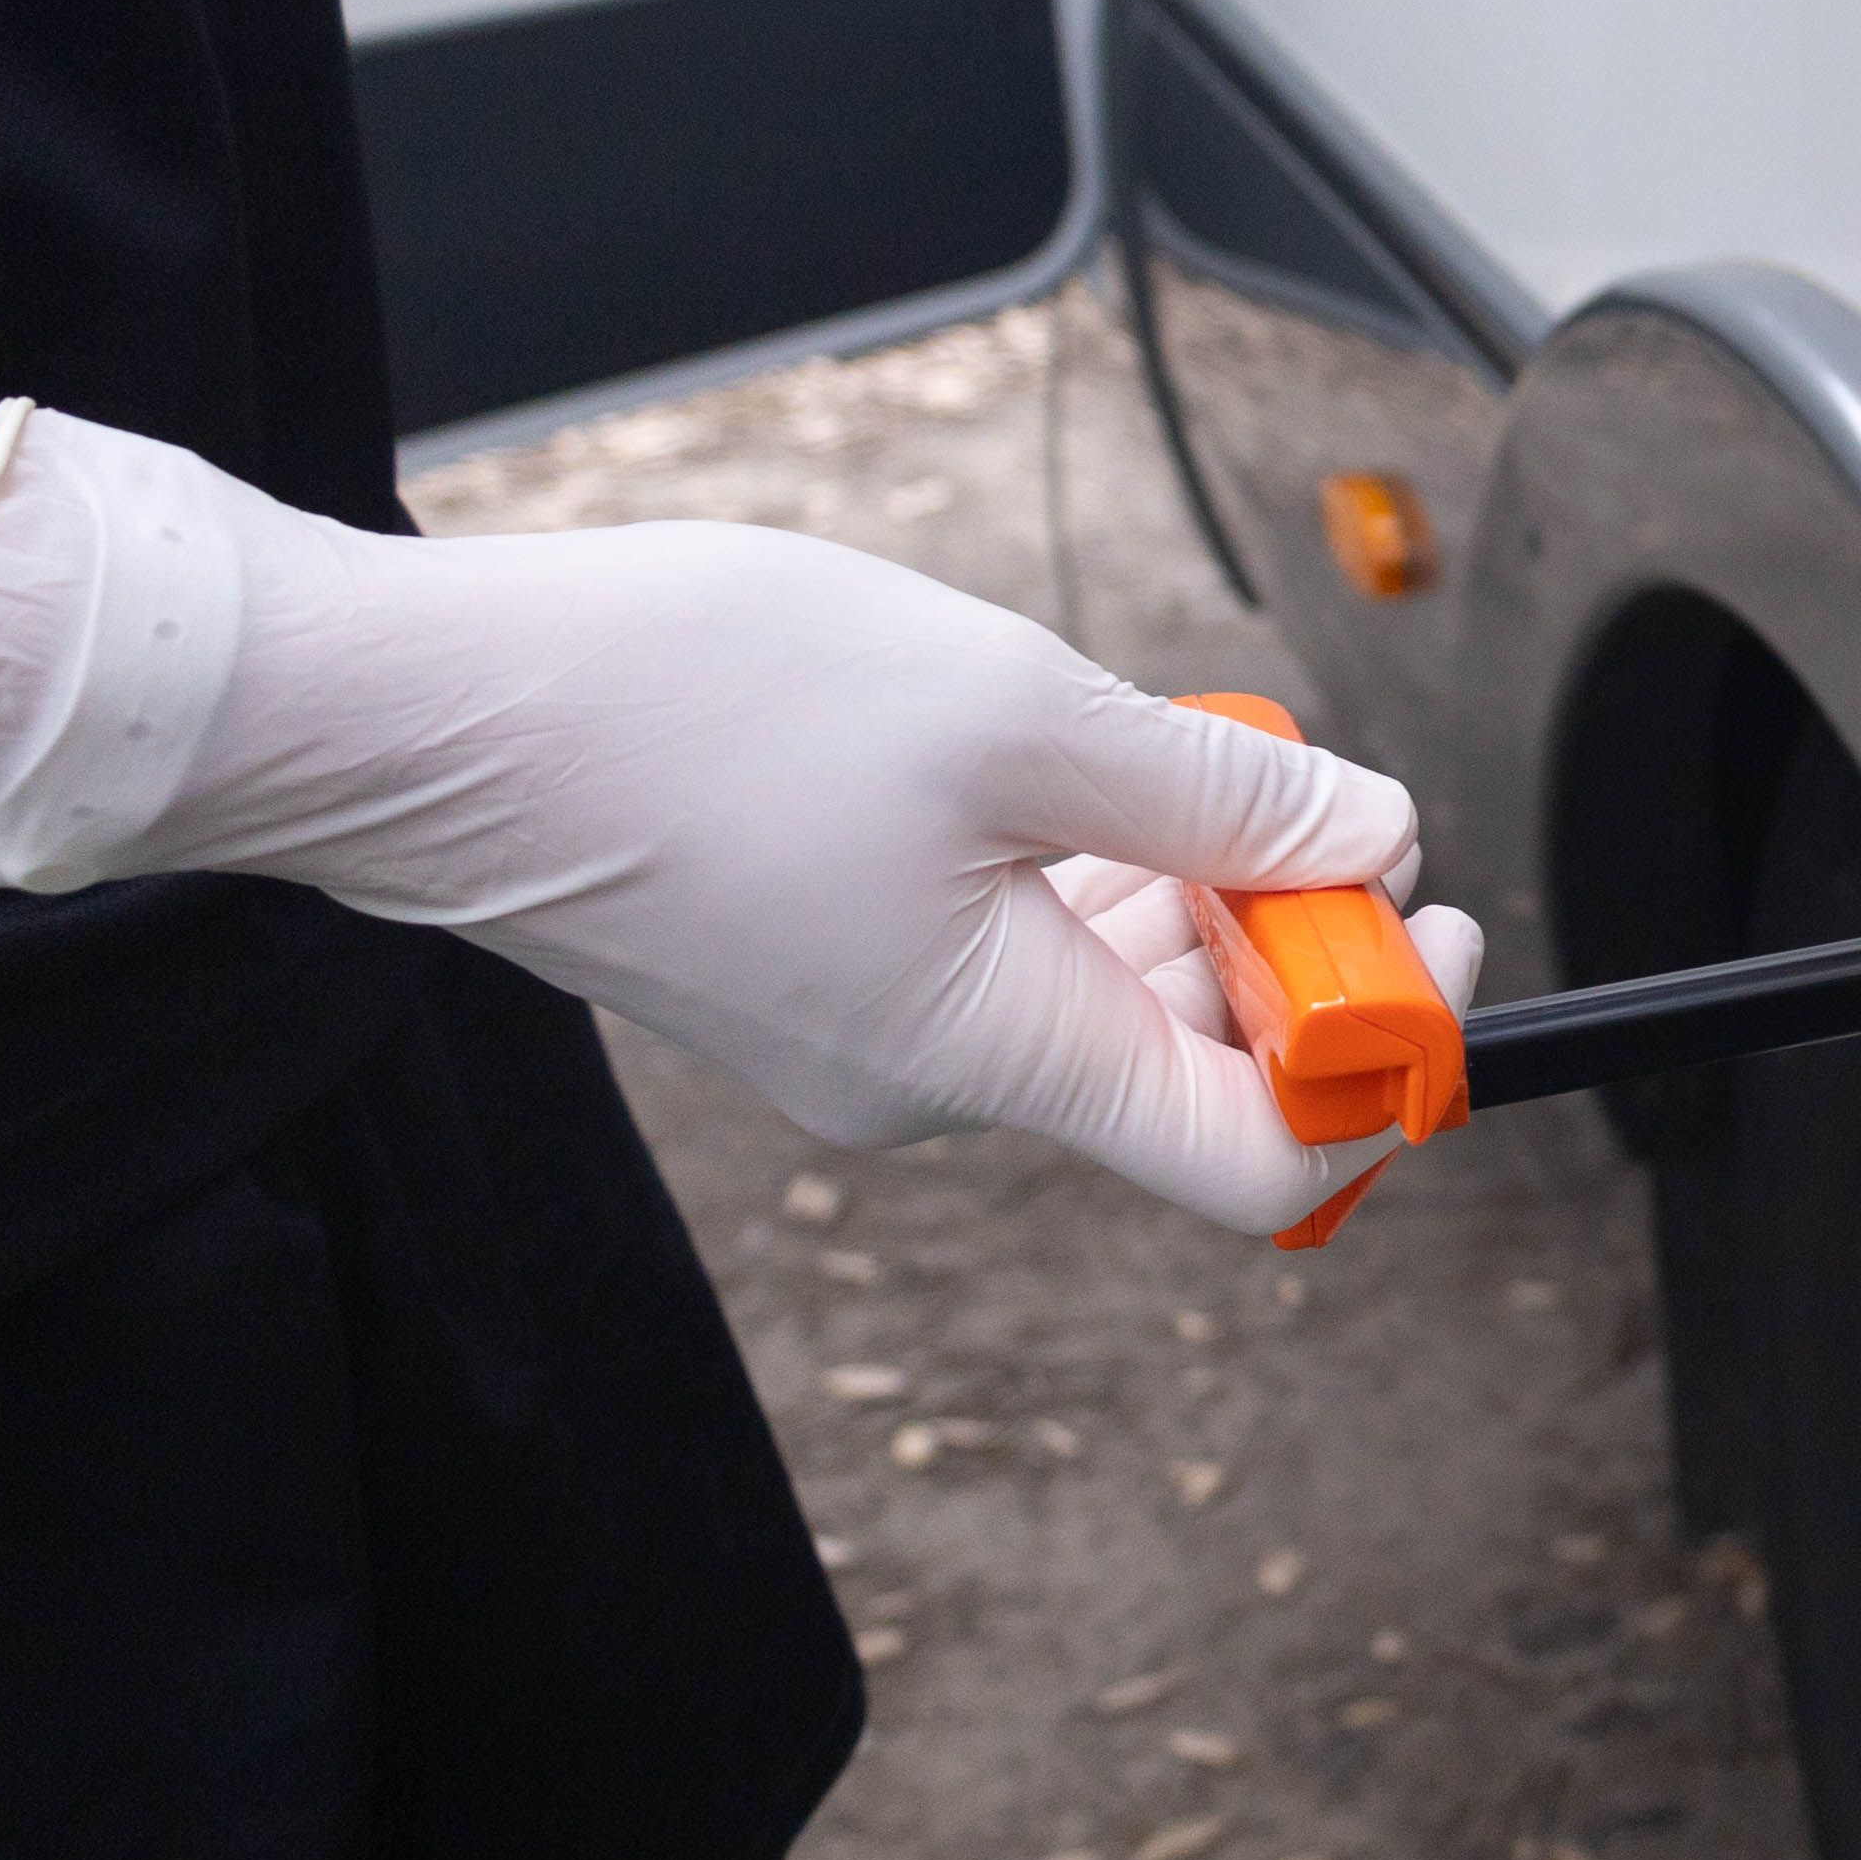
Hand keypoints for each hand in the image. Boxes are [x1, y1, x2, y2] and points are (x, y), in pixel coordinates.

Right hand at [0, 406, 1479, 1233]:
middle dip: (1285, 922)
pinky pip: (1006, 935)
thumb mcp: (1012, 712)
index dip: (1388, 1055)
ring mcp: (870, 1026)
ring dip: (1177, 871)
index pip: (1259, 1155)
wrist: (421, 712)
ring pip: (1102, 979)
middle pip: (1192, 1053)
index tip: (1439, 924)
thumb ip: (1214, 791)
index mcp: (995, 1055)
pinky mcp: (818, 962)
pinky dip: (1071, 851)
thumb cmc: (686, 704)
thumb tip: (1373, 833)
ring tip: (1167, 736)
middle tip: (1303, 778)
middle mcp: (937, 1077)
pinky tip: (1056, 744)